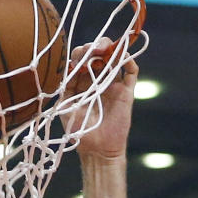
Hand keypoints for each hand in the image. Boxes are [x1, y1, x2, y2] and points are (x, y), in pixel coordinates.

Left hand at [61, 37, 137, 159]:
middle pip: (98, 54)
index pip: (81, 59)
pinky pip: (131, 72)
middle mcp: (97, 80)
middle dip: (95, 47)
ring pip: (114, 58)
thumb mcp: (66, 107)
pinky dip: (129, 60)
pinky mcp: (126, 92)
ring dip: (111, 48)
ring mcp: (113, 84)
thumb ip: (66, 87)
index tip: (79, 59)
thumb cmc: (79, 132)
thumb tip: (71, 66)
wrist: (98, 150)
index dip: (80, 53)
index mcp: (81, 82)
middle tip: (93, 50)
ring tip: (106, 48)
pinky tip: (123, 56)